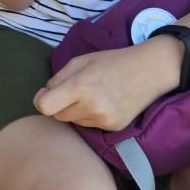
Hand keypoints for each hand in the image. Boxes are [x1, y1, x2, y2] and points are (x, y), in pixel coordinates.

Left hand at [33, 44, 165, 129]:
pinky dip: (90, 116)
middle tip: (73, 91)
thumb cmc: (111, 62)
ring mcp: (103, 119)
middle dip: (59, 105)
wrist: (148, 71)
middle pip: (58, 116)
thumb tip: (43, 97)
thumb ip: (57, 79)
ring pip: (73, 121)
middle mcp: (91, 107)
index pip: (45, 107)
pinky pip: (89, 125)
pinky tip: (103, 103)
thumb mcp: (80, 61)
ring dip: (75, 111)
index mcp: (80, 86)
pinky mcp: (113, 127)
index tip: (45, 94)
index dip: (40, 101)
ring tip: (92, 95)